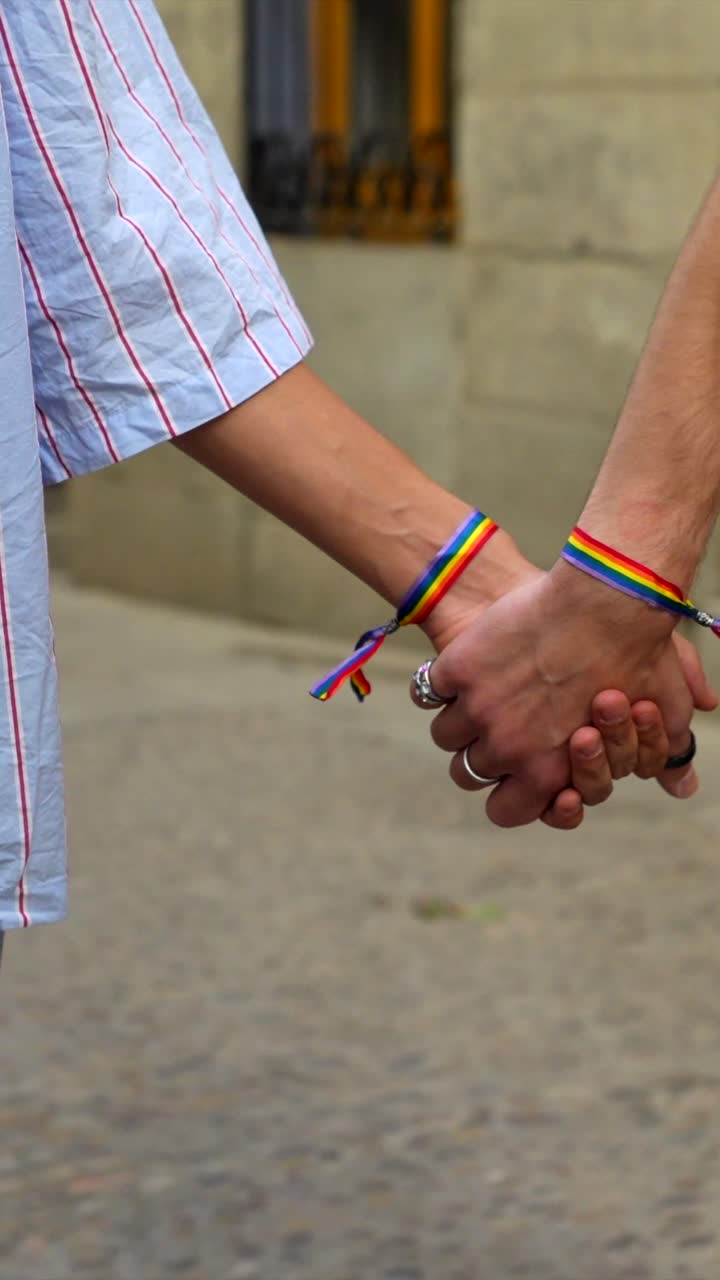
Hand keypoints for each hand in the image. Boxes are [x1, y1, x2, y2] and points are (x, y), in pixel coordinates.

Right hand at [425, 562, 704, 826]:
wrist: (602, 600)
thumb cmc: (637, 656)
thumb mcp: (660, 713)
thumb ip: (662, 756)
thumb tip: (683, 789)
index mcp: (546, 772)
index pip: (505, 812)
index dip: (506, 795)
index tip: (513, 773)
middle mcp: (505, 749)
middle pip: (468, 771)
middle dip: (483, 753)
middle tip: (499, 725)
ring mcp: (476, 709)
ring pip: (447, 734)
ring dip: (460, 719)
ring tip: (481, 695)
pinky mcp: (458, 670)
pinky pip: (430, 691)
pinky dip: (443, 683)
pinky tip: (465, 668)